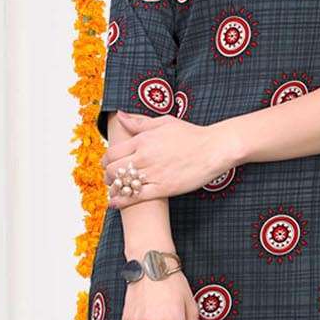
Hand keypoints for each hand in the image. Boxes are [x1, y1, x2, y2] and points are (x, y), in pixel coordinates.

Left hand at [103, 113, 237, 206]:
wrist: (213, 149)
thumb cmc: (191, 134)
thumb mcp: (163, 122)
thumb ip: (139, 122)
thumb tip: (121, 116)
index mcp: (142, 140)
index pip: (112, 153)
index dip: (105, 161)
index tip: (107, 165)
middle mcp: (144, 157)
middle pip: (113, 170)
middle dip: (108, 176)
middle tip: (110, 179)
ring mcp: (153, 173)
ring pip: (122, 184)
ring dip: (114, 189)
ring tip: (114, 191)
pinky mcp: (163, 188)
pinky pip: (135, 197)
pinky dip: (122, 201)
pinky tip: (115, 203)